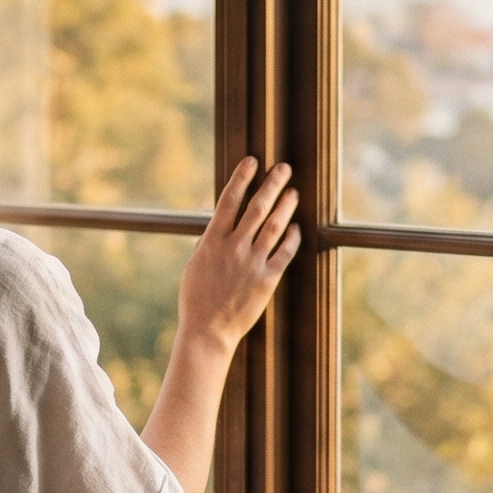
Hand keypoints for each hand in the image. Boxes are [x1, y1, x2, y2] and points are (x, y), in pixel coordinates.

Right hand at [178, 157, 300, 354]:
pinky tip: (296, 228)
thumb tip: (219, 223)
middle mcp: (233, 248)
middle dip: (271, 185)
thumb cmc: (196, 299)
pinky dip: (291, 238)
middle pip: (256, 208)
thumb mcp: (195, 265)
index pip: (229, 201)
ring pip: (274, 227)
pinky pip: (284, 254)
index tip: (252, 161)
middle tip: (283, 168)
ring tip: (293, 192)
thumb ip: (209, 242)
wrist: (207, 331)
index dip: (241, 178)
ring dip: (285, 207)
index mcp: (212, 242)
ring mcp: (251, 264)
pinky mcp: (266, 280)